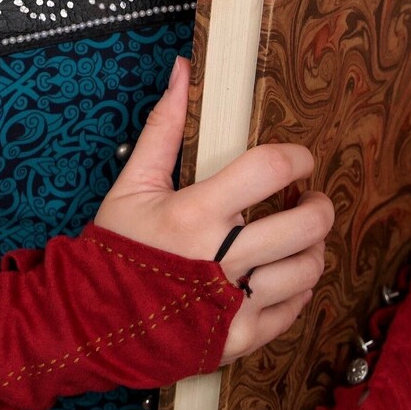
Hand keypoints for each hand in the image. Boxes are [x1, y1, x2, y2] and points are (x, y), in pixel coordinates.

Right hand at [93, 53, 333, 365]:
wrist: (92, 323)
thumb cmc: (115, 247)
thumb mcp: (132, 184)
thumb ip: (164, 128)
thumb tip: (184, 69)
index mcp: (195, 214)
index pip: (270, 170)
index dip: (297, 158)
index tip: (300, 160)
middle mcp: (221, 259)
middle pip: (305, 226)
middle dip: (319, 206)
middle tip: (310, 200)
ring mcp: (233, 305)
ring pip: (308, 269)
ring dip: (311, 249)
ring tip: (298, 240)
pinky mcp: (239, 340)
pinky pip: (294, 310)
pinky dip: (298, 289)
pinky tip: (281, 275)